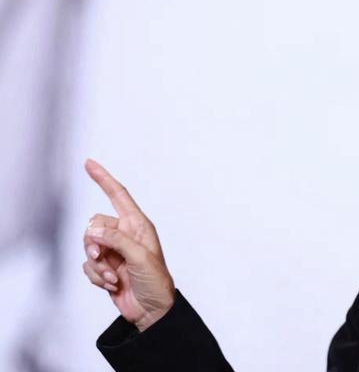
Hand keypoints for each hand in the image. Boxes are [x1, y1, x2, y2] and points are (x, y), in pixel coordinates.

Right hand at [82, 158, 175, 331]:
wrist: (152, 310)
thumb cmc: (155, 282)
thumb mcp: (140, 257)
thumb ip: (116, 240)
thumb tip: (92, 230)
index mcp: (138, 225)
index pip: (118, 195)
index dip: (103, 179)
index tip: (89, 163)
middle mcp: (125, 234)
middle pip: (94, 224)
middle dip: (93, 242)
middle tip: (102, 257)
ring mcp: (114, 251)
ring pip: (88, 246)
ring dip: (97, 264)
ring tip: (113, 277)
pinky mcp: (105, 267)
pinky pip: (87, 264)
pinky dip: (96, 276)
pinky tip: (111, 285)